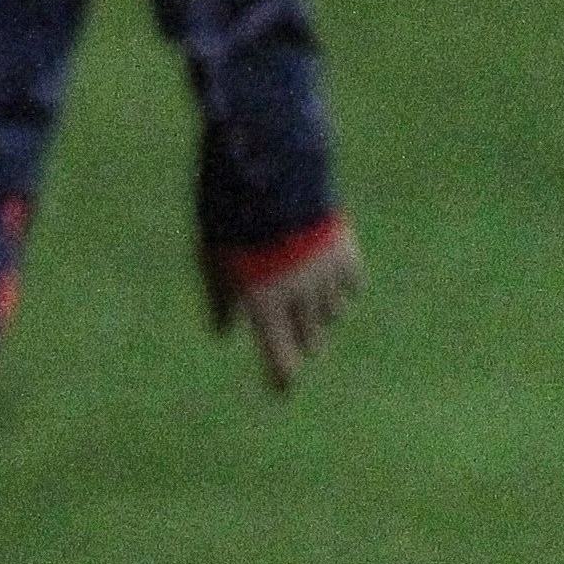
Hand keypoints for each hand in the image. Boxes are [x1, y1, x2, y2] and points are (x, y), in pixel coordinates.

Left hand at [215, 221, 362, 396]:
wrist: (272, 174)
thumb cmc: (232, 221)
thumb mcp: (212, 261)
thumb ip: (222, 301)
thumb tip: (223, 334)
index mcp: (265, 306)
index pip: (282, 360)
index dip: (283, 379)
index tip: (282, 389)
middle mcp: (300, 300)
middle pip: (311, 341)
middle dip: (300, 338)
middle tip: (289, 325)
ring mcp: (326, 278)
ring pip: (332, 314)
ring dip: (320, 310)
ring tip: (305, 287)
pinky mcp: (346, 255)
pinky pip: (351, 286)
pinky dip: (340, 284)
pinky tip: (327, 270)